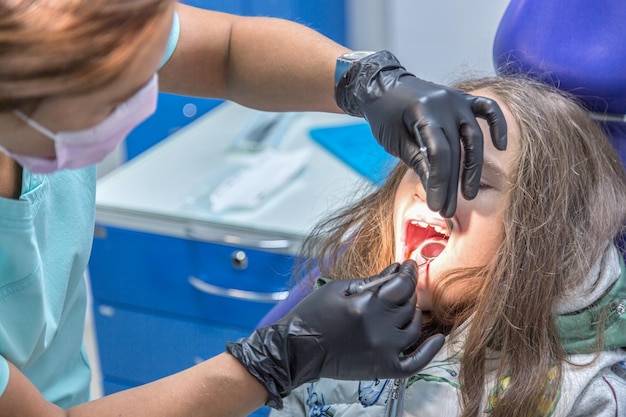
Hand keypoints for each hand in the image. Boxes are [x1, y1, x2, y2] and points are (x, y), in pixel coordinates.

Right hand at [226, 259, 443, 408]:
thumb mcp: (338, 289)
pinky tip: (438, 338)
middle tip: (399, 286)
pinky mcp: (383, 368)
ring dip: (412, 314)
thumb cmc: (312, 315)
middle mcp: (378, 328)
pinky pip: (415, 362)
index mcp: (366, 304)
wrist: (297, 349)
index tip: (409, 265)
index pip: (402, 284)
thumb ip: (371, 281)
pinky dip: (429, 351)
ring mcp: (383, 350)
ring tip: (403, 307)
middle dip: (405, 292)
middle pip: (408, 304)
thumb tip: (396, 270)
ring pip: (414, 327)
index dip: (409, 272)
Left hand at [335, 51, 506, 217]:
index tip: (437, 207)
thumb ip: (418, 161)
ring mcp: (456, 99)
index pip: (438, 153)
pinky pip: (488, 109)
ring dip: (472, 168)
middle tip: (447, 210)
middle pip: (455, 150)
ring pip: (473, 137)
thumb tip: (437, 189)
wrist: (381, 85)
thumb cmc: (384, 115)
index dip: (439, 183)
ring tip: (468, 194)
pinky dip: (498, 125)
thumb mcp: (395, 141)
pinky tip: (502, 146)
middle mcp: (444, 103)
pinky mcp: (463, 98)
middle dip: (451, 184)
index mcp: (422, 112)